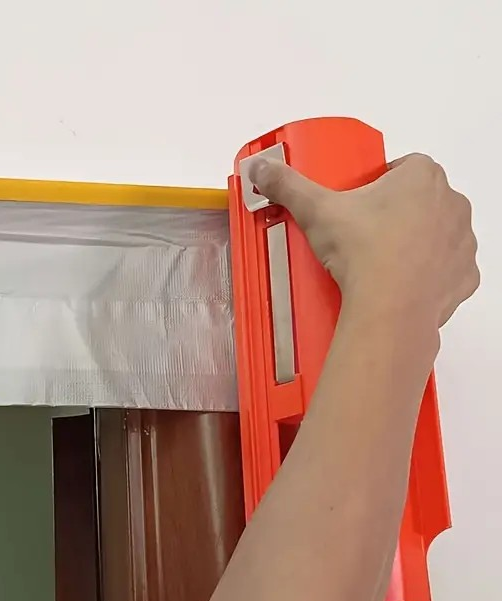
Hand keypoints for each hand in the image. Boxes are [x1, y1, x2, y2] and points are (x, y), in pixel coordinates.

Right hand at [249, 153, 479, 330]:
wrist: (389, 308)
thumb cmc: (363, 252)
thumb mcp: (316, 211)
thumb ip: (288, 185)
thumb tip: (261, 169)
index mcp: (422, 176)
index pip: (401, 168)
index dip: (377, 185)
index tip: (355, 205)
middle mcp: (451, 203)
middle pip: (420, 201)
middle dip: (395, 214)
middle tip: (361, 236)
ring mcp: (462, 242)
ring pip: (436, 236)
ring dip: (415, 244)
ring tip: (378, 263)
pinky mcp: (463, 278)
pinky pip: (447, 272)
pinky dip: (428, 277)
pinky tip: (402, 285)